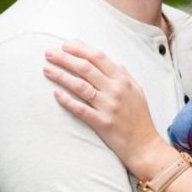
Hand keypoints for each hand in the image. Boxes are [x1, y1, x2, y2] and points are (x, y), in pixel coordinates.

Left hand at [43, 43, 169, 175]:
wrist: (145, 145)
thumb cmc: (140, 118)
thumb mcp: (138, 91)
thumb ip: (126, 75)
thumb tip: (115, 62)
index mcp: (123, 80)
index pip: (98, 57)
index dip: (80, 49)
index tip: (65, 45)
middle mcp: (115, 90)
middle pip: (86, 68)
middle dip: (65, 58)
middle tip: (48, 53)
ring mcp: (108, 106)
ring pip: (80, 86)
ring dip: (61, 76)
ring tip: (46, 69)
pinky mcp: (102, 123)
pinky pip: (81, 109)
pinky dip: (67, 101)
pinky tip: (55, 94)